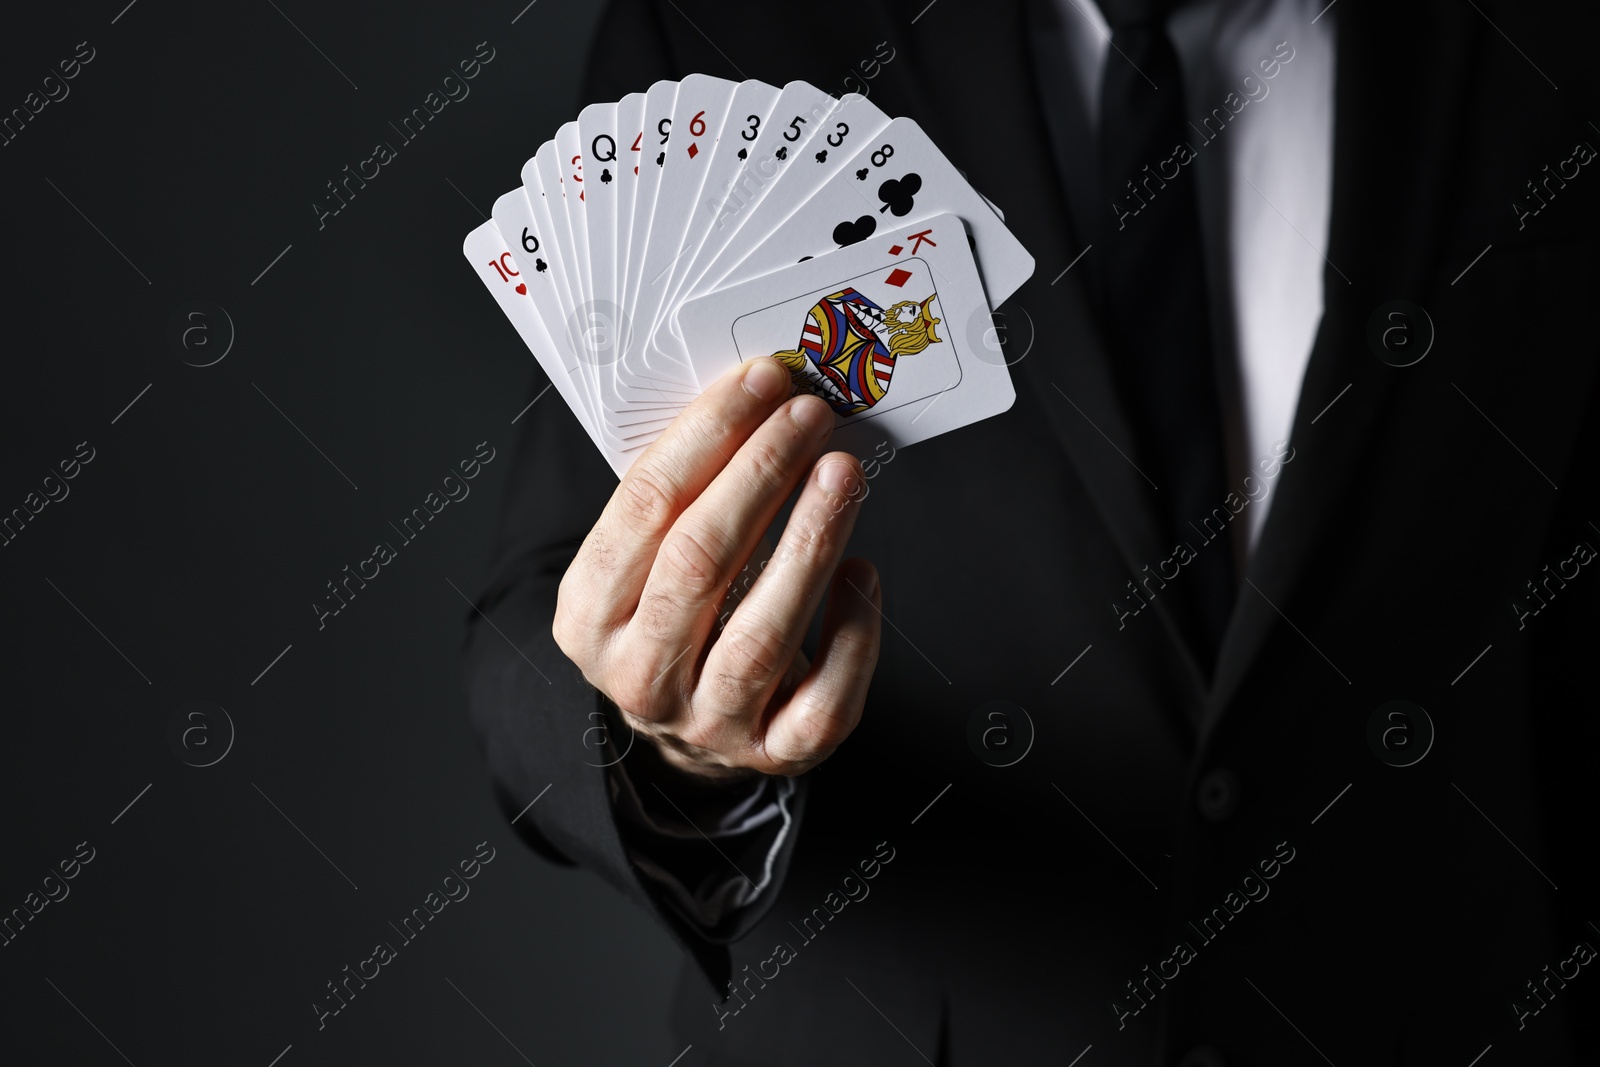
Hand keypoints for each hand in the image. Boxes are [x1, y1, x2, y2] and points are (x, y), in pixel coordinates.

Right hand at [552, 357, 881, 779]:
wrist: (687, 724)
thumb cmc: (674, 613)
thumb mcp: (645, 560)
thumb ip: (680, 496)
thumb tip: (758, 400)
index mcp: (587, 616)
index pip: (643, 507)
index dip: (707, 434)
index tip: (760, 382)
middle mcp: (638, 676)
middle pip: (700, 562)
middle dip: (761, 474)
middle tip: (809, 416)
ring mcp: (708, 722)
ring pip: (762, 633)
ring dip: (810, 540)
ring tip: (844, 474)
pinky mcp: (775, 750)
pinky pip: (824, 699)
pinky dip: (852, 633)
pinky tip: (863, 573)